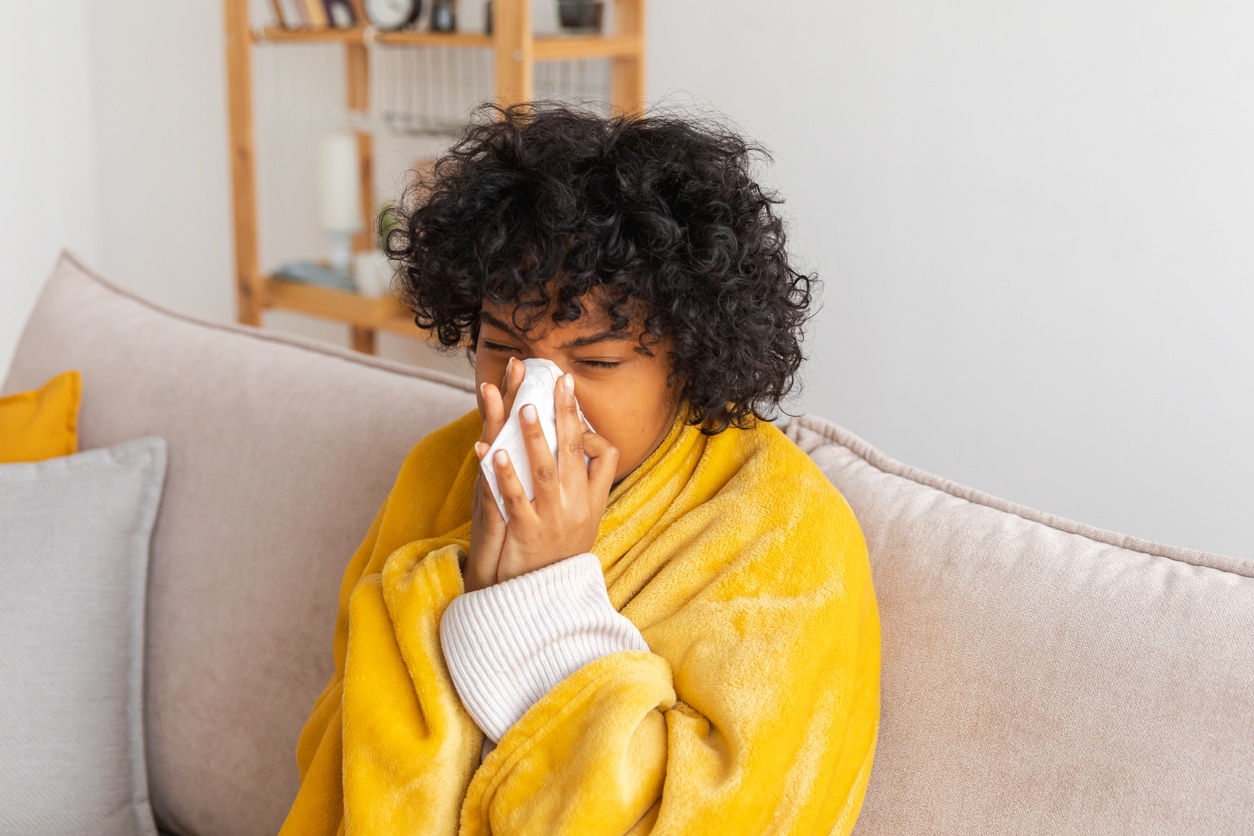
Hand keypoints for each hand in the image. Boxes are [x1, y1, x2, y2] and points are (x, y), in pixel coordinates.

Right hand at [464, 357, 525, 591]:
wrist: (503, 582)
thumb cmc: (521, 536)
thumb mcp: (534, 498)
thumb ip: (545, 469)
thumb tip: (569, 442)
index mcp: (515, 471)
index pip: (517, 425)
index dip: (519, 395)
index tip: (525, 364)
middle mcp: (502, 477)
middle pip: (504, 427)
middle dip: (511, 394)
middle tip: (514, 362)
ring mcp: (494, 494)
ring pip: (493, 450)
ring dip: (495, 419)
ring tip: (493, 389)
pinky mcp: (493, 517)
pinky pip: (491, 489)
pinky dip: (491, 470)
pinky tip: (487, 448)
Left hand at [486, 371, 617, 584]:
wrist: (543, 602)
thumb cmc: (558, 556)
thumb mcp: (582, 522)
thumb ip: (582, 487)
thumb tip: (576, 447)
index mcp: (592, 502)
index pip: (605, 455)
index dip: (589, 426)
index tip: (572, 399)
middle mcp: (577, 508)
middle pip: (574, 452)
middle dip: (565, 413)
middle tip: (557, 381)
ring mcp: (552, 521)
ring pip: (546, 471)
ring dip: (534, 437)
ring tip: (524, 406)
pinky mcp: (526, 535)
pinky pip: (515, 500)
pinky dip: (505, 475)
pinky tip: (494, 452)